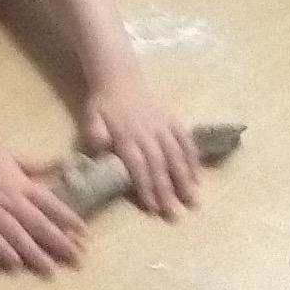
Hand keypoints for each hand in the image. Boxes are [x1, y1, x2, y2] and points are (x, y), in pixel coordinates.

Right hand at [0, 145, 86, 273]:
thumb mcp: (14, 156)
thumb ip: (37, 166)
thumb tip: (62, 164)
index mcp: (22, 183)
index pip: (51, 204)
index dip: (68, 219)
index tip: (84, 234)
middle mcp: (11, 199)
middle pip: (39, 224)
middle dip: (60, 242)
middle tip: (77, 259)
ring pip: (18, 236)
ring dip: (35, 254)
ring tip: (52, 270)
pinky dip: (4, 251)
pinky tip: (16, 265)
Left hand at [80, 71, 200, 218]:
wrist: (120, 76)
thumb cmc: (103, 103)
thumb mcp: (91, 117)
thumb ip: (95, 134)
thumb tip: (103, 149)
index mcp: (126, 135)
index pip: (137, 165)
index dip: (146, 186)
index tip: (154, 207)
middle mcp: (148, 132)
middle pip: (159, 164)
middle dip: (168, 190)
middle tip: (176, 213)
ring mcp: (163, 126)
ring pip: (176, 154)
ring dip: (185, 177)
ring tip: (192, 199)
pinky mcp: (173, 120)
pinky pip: (186, 140)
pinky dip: (194, 159)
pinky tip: (199, 176)